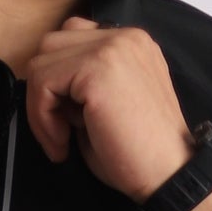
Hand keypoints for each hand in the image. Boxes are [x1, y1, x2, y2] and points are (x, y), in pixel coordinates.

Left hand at [24, 19, 192, 199]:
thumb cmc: (141, 154)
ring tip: (62, 140)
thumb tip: (47, 88)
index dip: (59, 82)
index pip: (72, 41)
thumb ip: (81, 86)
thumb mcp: (107, 107)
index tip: (66, 124)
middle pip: (53, 45)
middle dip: (45, 91)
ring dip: (41, 105)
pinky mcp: (97, 67)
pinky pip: (43, 81)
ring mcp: (112, 47)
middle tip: (60, 133)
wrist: (170, 174)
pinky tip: (62, 143)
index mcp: (131, 44)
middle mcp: (124, 36)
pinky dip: (41, 117)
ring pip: (42, 61)